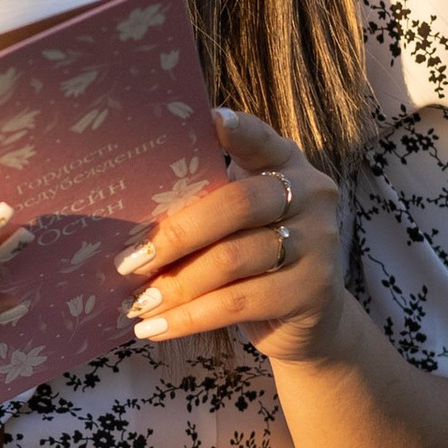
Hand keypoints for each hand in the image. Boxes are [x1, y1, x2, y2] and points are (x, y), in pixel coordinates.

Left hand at [115, 107, 346, 368]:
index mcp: (287, 164)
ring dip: (176, 285)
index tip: (209, 119)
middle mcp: (311, 195)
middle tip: (129, 261)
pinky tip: (156, 329)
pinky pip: (237, 303)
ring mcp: (318, 243)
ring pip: (231, 260)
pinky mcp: (312, 291)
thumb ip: (208, 203)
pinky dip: (189, 318)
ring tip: (138, 303)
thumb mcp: (240, 223)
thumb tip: (130, 218)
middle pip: (236, 205)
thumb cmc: (257, 260)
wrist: (311, 322)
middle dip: (175, 235)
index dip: (237, 130)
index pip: (261, 140)